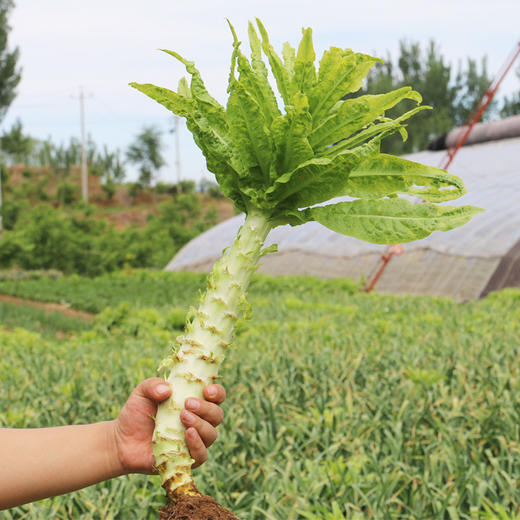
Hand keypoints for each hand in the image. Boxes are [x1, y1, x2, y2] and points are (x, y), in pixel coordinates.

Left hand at [111, 378, 225, 473]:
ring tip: (183, 418)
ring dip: (201, 425)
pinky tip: (187, 435)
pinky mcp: (187, 459)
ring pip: (212, 434)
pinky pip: (202, 455)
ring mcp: (194, 441)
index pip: (217, 396)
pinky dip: (197, 445)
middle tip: (188, 404)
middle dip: (206, 408)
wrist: (122, 442)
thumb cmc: (136, 414)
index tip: (206, 390)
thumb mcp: (142, 393)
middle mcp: (199, 421)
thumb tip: (167, 389)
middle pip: (217, 415)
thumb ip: (153, 385)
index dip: (217, 393)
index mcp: (194, 402)